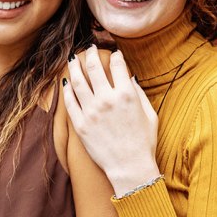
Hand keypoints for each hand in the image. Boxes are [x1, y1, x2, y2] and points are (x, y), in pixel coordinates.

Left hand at [63, 47, 160, 196]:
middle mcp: (107, 99)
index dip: (115, 56)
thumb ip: (139, 93)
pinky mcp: (80, 125)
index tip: (114, 54)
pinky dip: (66, 89)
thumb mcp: (150, 114)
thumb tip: (129, 77)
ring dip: (74, 66)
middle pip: (93, 67)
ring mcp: (91, 112)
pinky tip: (66, 81)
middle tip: (89, 48)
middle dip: (91, 53)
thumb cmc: (144, 142)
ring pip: (77, 81)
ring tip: (73, 58)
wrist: (130, 168)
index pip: (117, 64)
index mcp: (127, 94)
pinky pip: (69, 102)